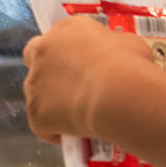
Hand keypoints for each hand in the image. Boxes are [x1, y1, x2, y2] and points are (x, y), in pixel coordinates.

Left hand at [22, 16, 157, 143]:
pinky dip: (56, 131)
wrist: (118, 93)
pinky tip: (76, 137)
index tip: (80, 67)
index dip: (66, 54)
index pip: (57, 38)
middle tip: (70, 89)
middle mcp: (43, 50)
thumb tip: (119, 58)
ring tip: (79, 117)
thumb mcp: (130, 45)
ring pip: (37, 94)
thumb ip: (114, 48)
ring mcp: (35, 82)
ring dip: (52, 104)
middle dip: (47, 72)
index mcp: (66, 29)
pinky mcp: (35, 111)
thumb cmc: (130, 65)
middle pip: (35, 59)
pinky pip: (42, 125)